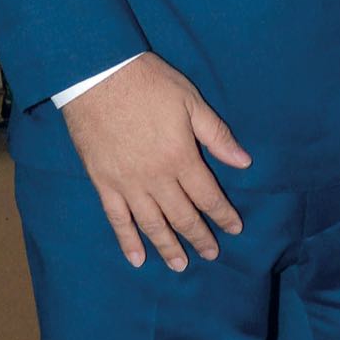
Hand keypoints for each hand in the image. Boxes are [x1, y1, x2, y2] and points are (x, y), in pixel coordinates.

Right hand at [60, 53, 251, 270]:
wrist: (96, 75)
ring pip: (152, 224)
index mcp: (181, 157)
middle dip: (200, 236)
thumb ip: (216, 135)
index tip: (235, 229)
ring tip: (180, 265)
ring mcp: (127, 183)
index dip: (223, 214)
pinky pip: (117, 219)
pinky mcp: (102, 182)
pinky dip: (127, 241)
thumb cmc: (147, 83)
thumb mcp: (190, 102)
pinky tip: (137, 258)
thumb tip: (244, 162)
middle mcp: (156, 178)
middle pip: (182, 216)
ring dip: (168, 246)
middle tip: (212, 253)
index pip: (208, 196)